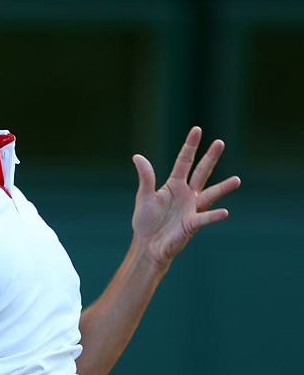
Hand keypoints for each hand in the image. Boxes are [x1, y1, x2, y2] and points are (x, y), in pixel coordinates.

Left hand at [131, 126, 240, 266]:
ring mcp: (192, 209)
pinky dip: (214, 216)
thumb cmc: (146, 221)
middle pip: (201, 172)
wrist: (148, 245)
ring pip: (210, 195)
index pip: (184, 161)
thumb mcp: (144, 196)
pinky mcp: (191, 225)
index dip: (190, 146)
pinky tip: (225, 212)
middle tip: (220, 142)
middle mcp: (187, 194)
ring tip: (237, 180)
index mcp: (174, 185)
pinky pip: (205, 218)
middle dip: (210, 158)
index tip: (197, 130)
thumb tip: (138, 156)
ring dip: (223, 188)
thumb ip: (146, 177)